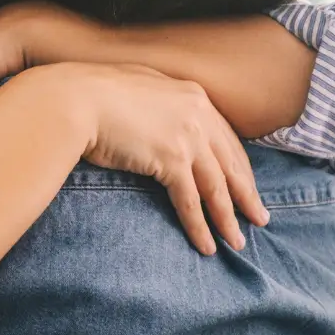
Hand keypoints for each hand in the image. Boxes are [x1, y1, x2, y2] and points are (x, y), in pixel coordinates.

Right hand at [66, 63, 267, 254]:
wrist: (75, 99)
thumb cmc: (94, 94)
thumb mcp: (138, 90)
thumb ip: (159, 106)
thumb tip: (157, 123)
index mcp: (193, 96)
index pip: (226, 139)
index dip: (238, 168)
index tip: (247, 187)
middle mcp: (198, 115)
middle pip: (230, 164)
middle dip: (246, 196)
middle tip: (259, 219)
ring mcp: (187, 137)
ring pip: (217, 187)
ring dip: (228, 219)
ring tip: (237, 242)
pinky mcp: (171, 160)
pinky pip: (191, 200)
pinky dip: (200, 226)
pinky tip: (207, 245)